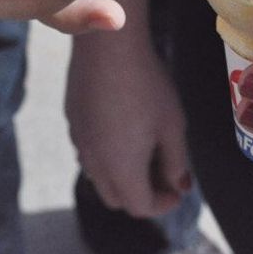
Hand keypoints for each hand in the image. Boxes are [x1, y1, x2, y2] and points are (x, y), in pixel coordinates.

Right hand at [66, 38, 191, 217]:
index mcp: (122, 168)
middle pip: (116, 198)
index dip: (165, 203)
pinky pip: (87, 151)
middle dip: (141, 194)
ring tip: (143, 150)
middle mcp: (94, 161)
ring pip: (98, 176)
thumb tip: (180, 185)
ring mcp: (78, 140)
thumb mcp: (172, 126)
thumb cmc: (147, 85)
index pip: (141, 206)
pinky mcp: (72, 120)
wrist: (107, 47)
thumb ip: (176, 162)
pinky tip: (121, 126)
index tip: (179, 187)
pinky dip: (105, 153)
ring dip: (121, 175)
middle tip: (163, 172)